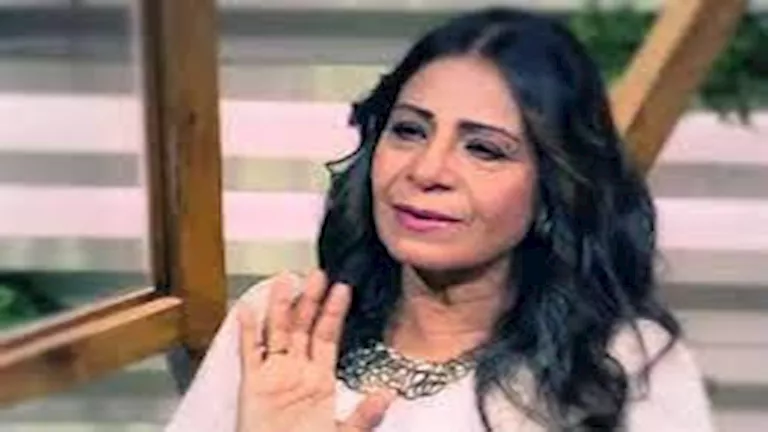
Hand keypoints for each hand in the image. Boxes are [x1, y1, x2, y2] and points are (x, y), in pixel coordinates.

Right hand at [237, 270, 394, 431]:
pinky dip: (246, 331)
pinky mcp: (253, 385)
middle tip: (316, 273)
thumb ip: (364, 416)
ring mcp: (274, 375)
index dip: (334, 312)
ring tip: (284, 280)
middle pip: (303, 327)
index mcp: (320, 379)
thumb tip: (387, 395)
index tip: (343, 288)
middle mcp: (297, 370)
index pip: (328, 336)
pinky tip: (247, 309)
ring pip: (277, 332)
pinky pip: (249, 353)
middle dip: (309, 300)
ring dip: (280, 307)